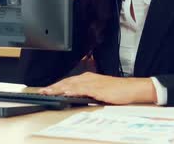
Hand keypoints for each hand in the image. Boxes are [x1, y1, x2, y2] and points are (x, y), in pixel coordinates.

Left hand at [38, 72, 156, 104]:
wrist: (131, 88)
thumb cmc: (117, 90)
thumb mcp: (98, 90)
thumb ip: (86, 91)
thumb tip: (73, 95)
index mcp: (87, 78)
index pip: (67, 82)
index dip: (55, 86)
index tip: (45, 90)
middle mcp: (87, 78)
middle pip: (66, 82)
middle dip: (53, 87)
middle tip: (41, 92)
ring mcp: (92, 83)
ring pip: (72, 85)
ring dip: (59, 89)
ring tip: (49, 92)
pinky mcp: (98, 89)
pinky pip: (83, 90)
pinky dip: (74, 91)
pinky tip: (66, 93)